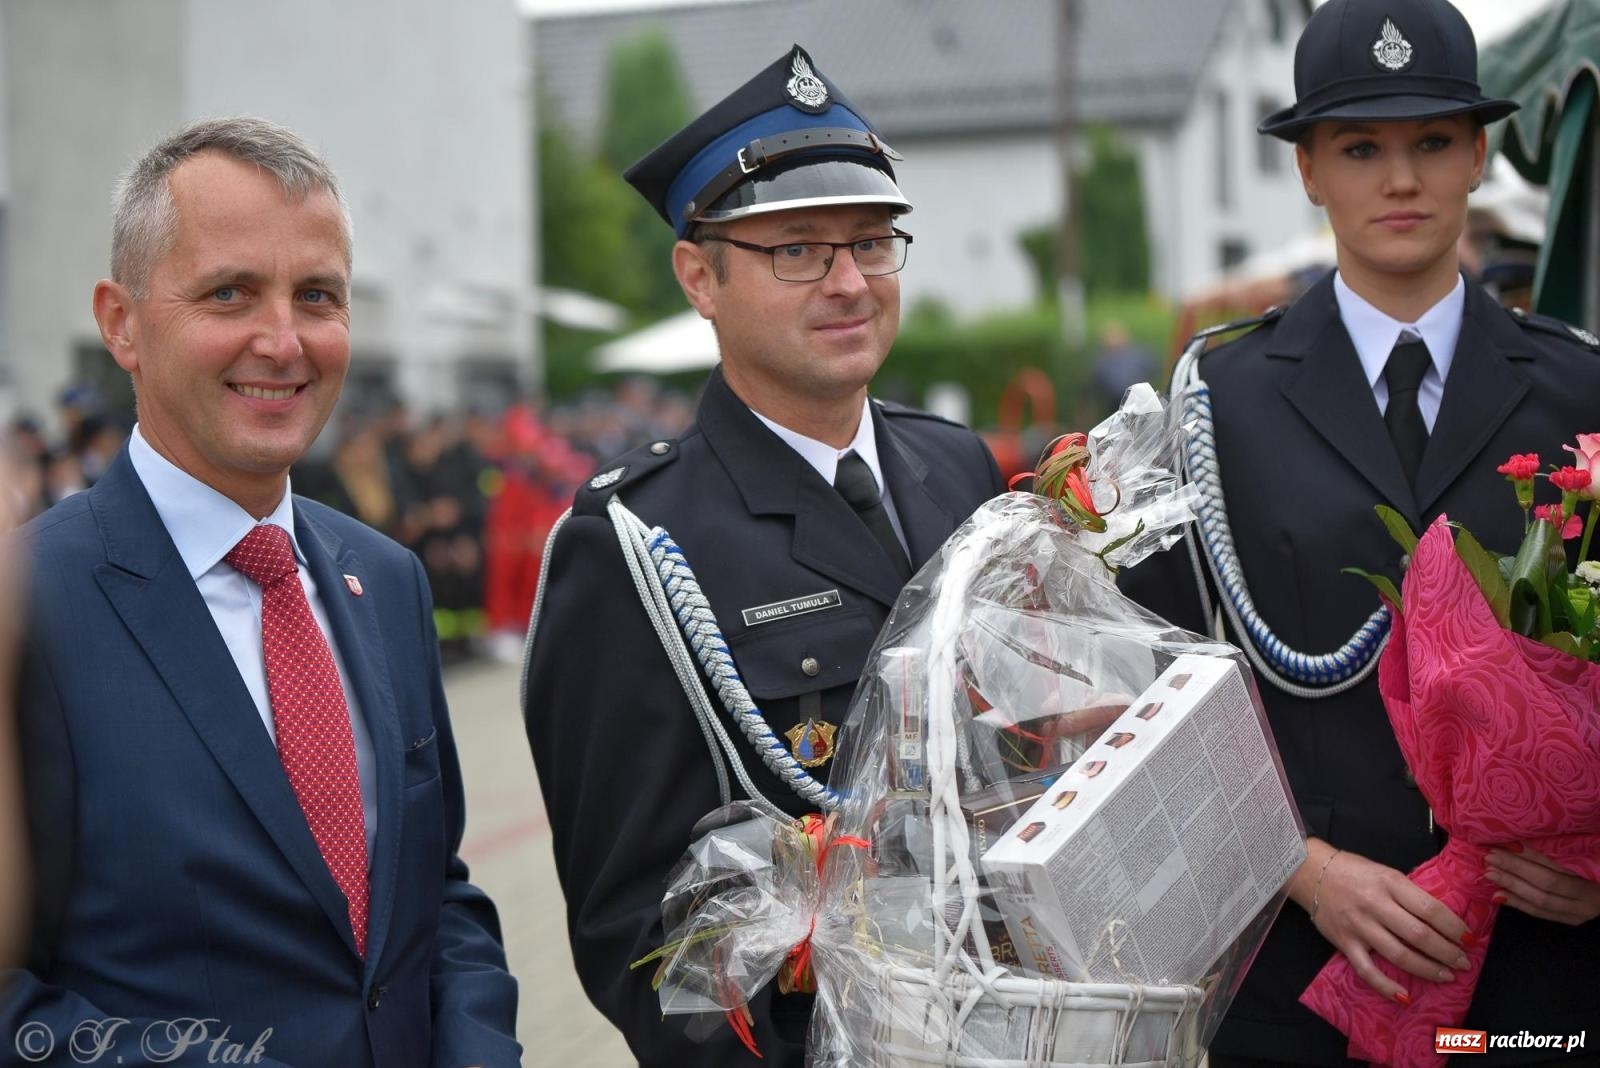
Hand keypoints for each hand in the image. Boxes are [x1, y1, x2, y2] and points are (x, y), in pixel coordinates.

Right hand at [1295, 842, 1472, 1002]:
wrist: (1311, 872)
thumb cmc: (1354, 872)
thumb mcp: (1386, 873)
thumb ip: (1409, 895)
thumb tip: (1441, 921)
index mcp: (1389, 882)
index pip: (1430, 909)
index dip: (1454, 927)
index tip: (1469, 939)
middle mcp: (1375, 904)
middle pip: (1419, 934)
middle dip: (1447, 952)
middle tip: (1463, 962)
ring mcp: (1359, 925)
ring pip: (1398, 954)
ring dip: (1427, 969)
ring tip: (1446, 976)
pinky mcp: (1344, 942)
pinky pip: (1367, 970)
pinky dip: (1386, 986)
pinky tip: (1404, 997)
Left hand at [1486, 846, 1599, 925]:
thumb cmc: (1599, 867)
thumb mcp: (1591, 857)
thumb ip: (1566, 851)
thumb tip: (1523, 841)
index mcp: (1595, 878)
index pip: (1556, 870)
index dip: (1530, 858)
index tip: (1505, 844)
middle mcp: (1588, 899)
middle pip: (1546, 885)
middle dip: (1515, 871)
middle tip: (1490, 857)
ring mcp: (1581, 913)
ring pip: (1542, 903)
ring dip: (1512, 887)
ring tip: (1489, 874)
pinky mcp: (1572, 920)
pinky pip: (1542, 914)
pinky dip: (1519, 904)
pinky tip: (1498, 895)